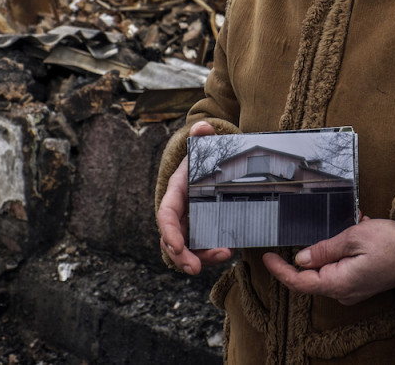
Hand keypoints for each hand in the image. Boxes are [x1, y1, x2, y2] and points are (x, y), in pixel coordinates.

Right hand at [157, 121, 232, 273]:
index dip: (169, 232)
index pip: (166, 215)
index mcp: (176, 193)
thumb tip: (203, 126)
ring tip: (223, 256)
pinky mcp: (201, 230)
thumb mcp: (204, 148)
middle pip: (172, 240)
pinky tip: (228, 252)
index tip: (177, 246)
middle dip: (180, 256)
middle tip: (195, 268)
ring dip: (201, 258)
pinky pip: (201, 247)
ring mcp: (189, 223)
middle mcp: (179, 212)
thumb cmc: (204, 159)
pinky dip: (211, 253)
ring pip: (186, 248)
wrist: (209, 167)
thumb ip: (203, 137)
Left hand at [262, 217, 394, 304]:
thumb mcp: (354, 237)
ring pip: (329, 266)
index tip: (266, 257)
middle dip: (315, 247)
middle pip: (313, 273)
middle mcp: (344, 291)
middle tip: (325, 224)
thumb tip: (300, 258)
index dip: (280, 270)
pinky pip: (343, 265)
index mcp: (338, 283)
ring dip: (334, 243)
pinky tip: (360, 229)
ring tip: (354, 223)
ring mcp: (354, 288)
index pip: (299, 282)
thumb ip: (324, 249)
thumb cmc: (393, 244)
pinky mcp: (362, 281)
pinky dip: (346, 247)